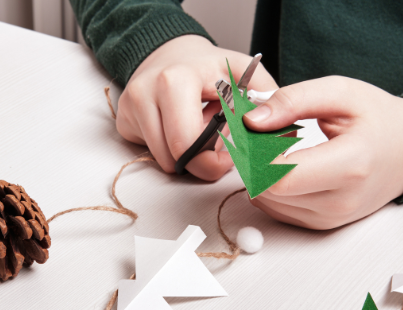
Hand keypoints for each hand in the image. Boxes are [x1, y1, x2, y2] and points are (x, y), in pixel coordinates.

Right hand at [117, 35, 277, 179]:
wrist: (170, 53)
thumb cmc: (209, 67)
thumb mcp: (243, 73)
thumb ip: (265, 98)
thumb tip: (278, 130)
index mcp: (176, 80)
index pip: (190, 143)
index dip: (217, 159)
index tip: (234, 153)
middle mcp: (146, 93)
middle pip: (175, 158)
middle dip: (202, 162)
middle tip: (220, 150)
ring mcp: (130, 108)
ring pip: (163, 161)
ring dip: (187, 157)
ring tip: (200, 132)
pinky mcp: (124, 121)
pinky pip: (151, 154)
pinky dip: (170, 151)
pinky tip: (180, 130)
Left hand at [243, 76, 402, 229]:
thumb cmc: (379, 119)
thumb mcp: (340, 92)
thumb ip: (293, 101)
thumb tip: (252, 120)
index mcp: (350, 166)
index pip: (280, 177)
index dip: (254, 155)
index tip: (250, 130)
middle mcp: (340, 201)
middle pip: (269, 191)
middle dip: (253, 160)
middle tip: (261, 133)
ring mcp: (331, 218)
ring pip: (268, 202)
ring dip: (260, 174)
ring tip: (278, 147)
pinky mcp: (321, 224)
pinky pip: (276, 210)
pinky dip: (270, 187)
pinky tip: (285, 165)